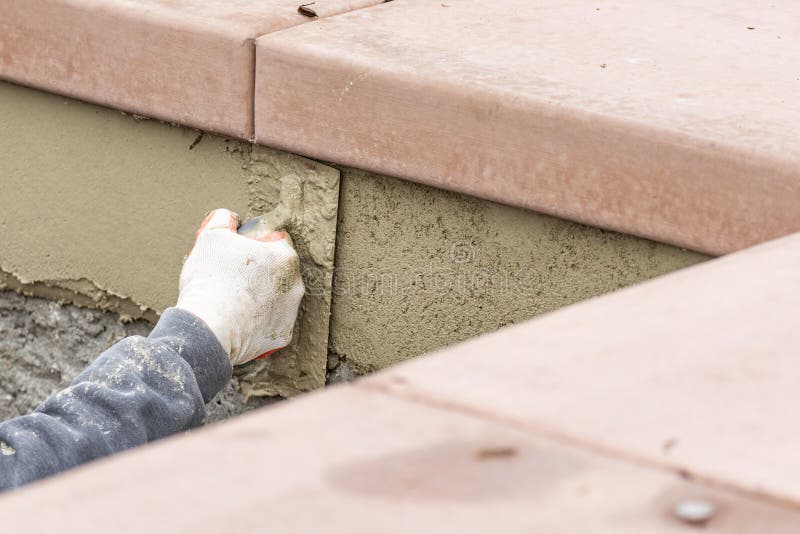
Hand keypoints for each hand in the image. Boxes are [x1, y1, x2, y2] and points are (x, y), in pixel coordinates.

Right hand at [176, 209, 303, 364]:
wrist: (209, 327)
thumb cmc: (212, 280)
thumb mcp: (211, 236)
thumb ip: (224, 220)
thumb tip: (229, 218)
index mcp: (285, 257)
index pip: (276, 242)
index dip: (255, 244)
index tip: (239, 252)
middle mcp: (296, 285)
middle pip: (278, 271)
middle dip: (260, 272)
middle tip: (233, 276)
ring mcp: (290, 313)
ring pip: (276, 298)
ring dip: (260, 298)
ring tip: (233, 300)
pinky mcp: (281, 337)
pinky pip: (270, 324)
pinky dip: (257, 323)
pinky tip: (238, 320)